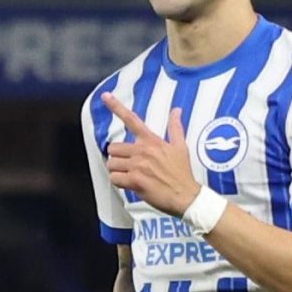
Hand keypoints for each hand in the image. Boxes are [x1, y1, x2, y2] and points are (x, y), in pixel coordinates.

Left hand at [102, 96, 200, 216]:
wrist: (186, 196)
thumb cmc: (182, 173)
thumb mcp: (181, 147)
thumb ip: (176, 127)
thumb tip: (176, 110)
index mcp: (152, 141)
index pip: (132, 119)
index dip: (116, 106)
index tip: (105, 96)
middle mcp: (143, 150)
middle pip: (113, 148)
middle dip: (117, 157)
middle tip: (127, 164)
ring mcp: (138, 165)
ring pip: (111, 164)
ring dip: (116, 170)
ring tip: (128, 175)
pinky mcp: (135, 181)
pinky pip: (114, 178)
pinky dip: (118, 182)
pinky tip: (128, 184)